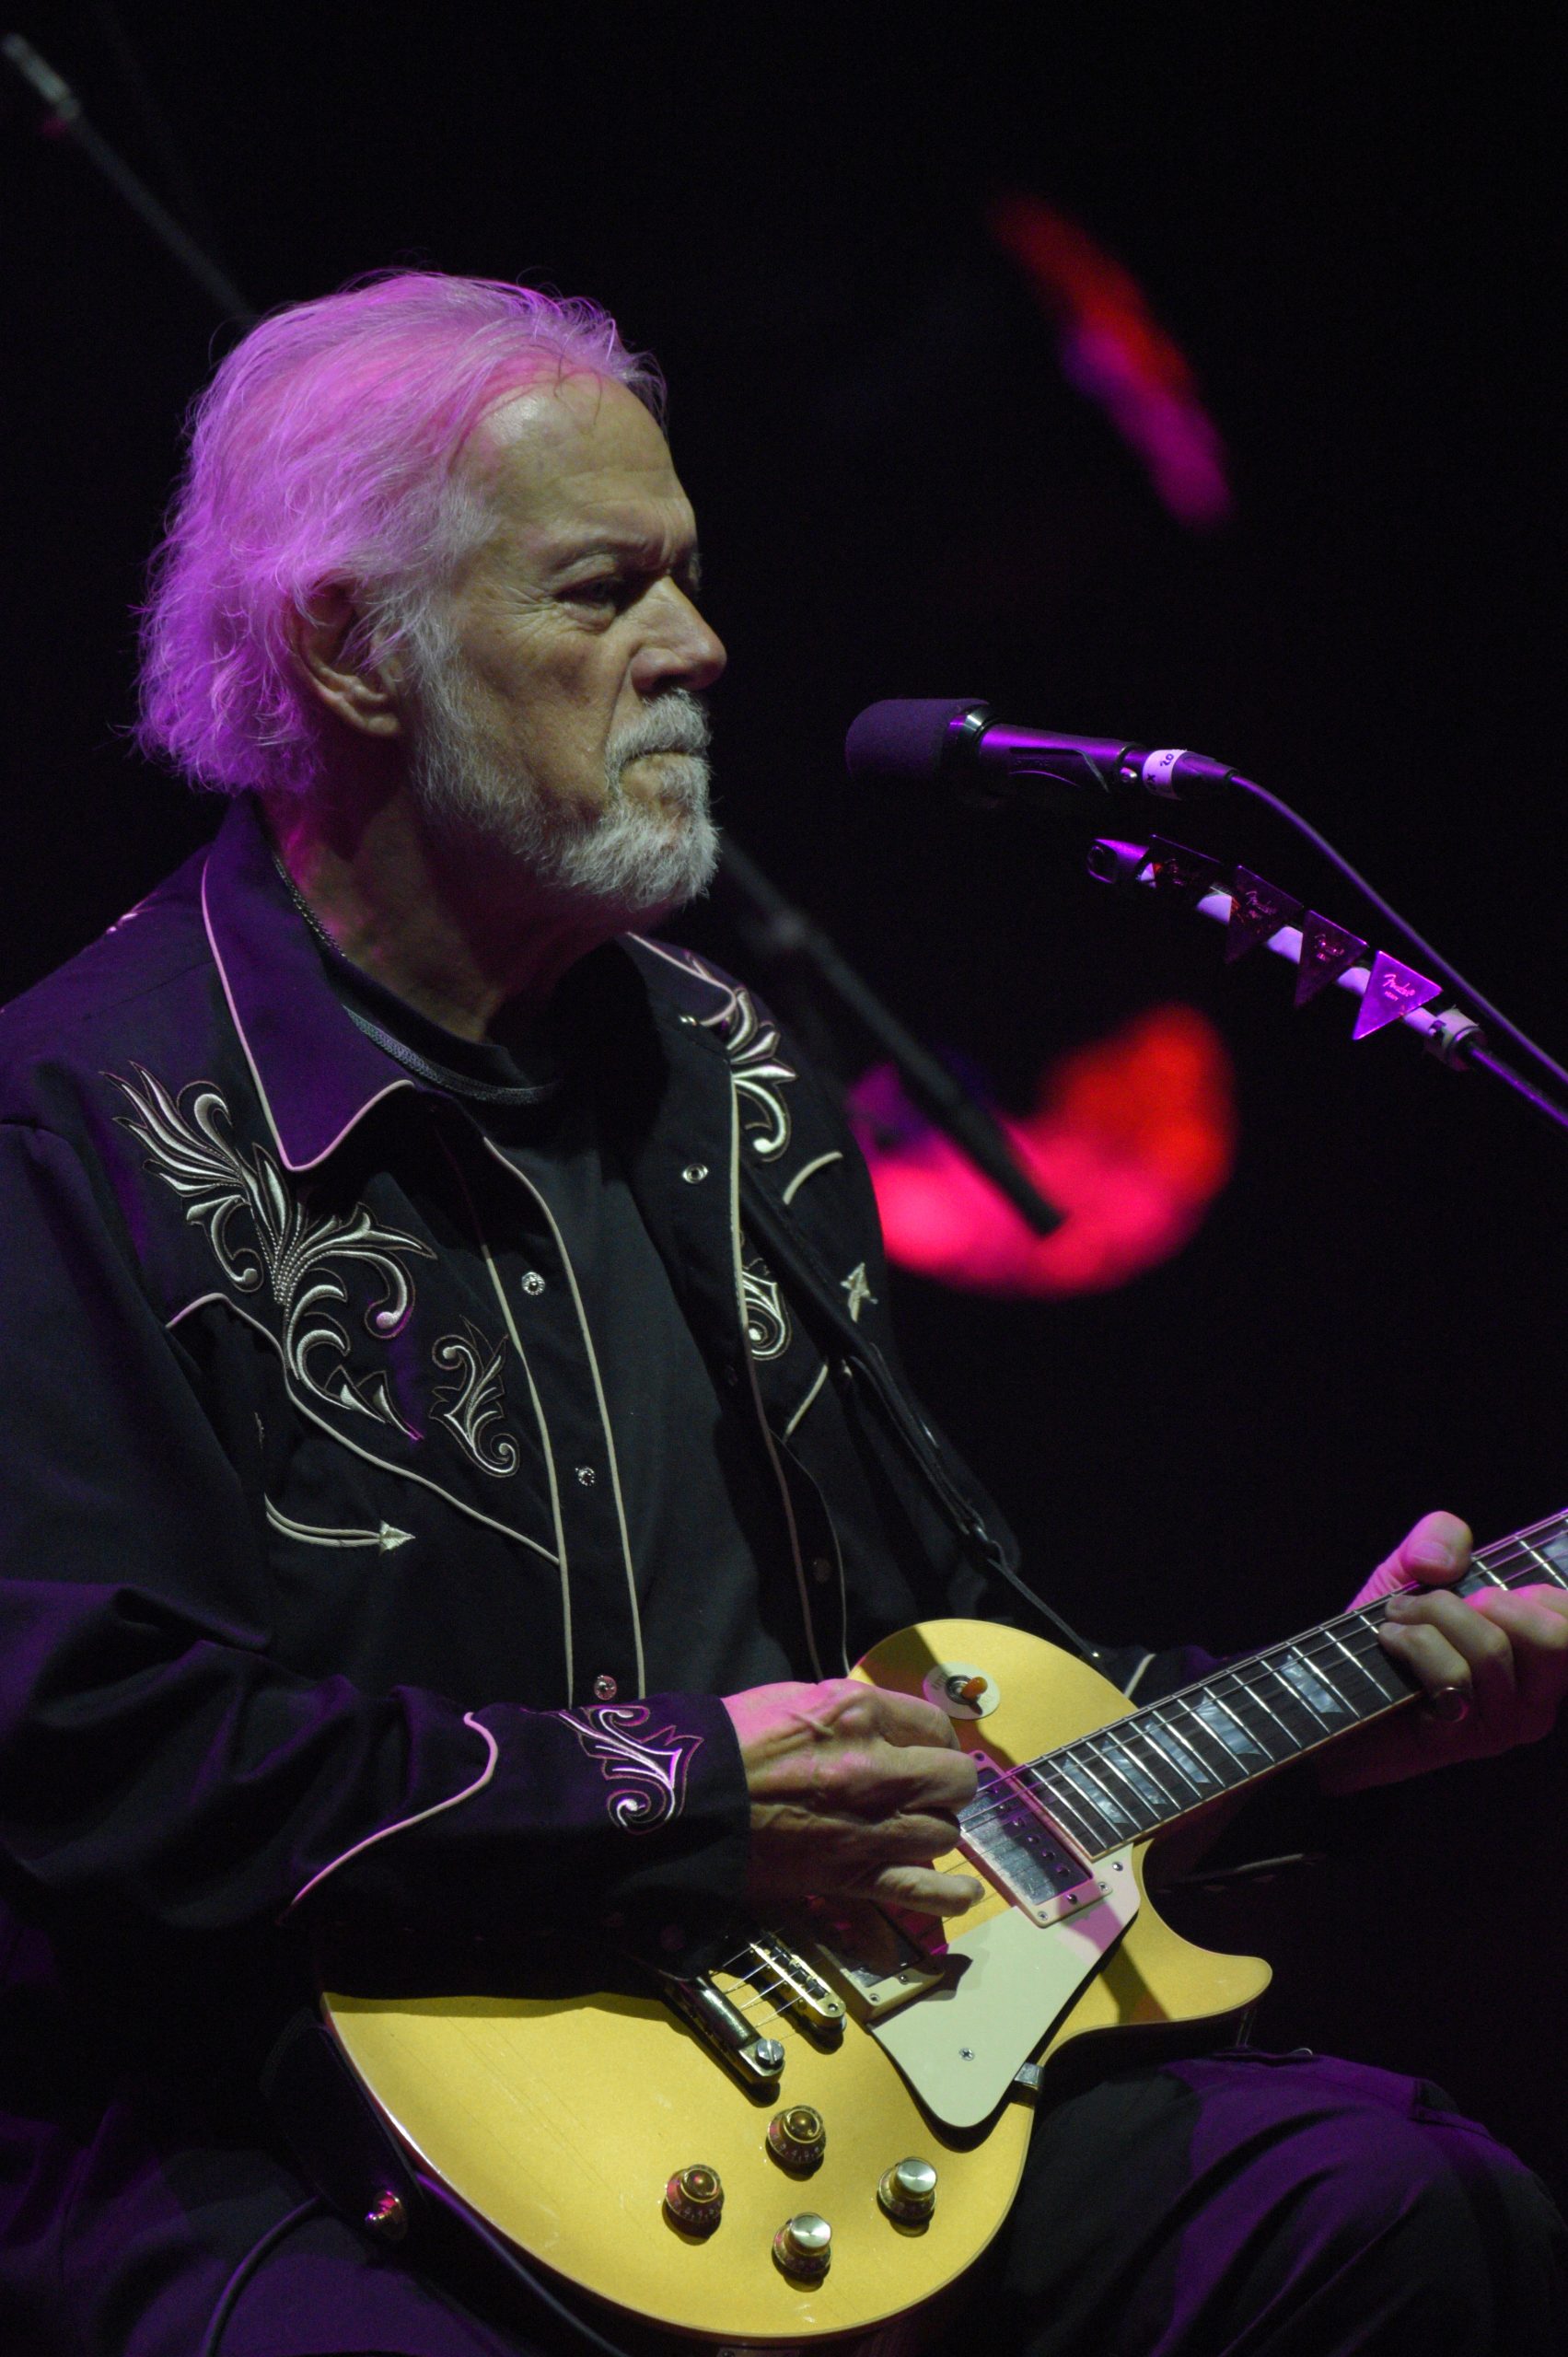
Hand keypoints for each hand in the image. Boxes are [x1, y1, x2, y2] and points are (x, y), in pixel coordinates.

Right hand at [722, 1678, 981, 1916]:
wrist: (689, 1796)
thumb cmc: (734, 1740)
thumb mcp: (799, 1697)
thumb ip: (853, 1711)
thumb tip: (887, 1727)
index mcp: (862, 1713)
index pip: (936, 1726)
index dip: (935, 1742)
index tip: (925, 1752)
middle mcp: (879, 1769)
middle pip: (954, 1782)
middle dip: (945, 1786)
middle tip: (925, 1789)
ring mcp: (871, 1827)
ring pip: (943, 1835)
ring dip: (933, 1832)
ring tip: (917, 1831)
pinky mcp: (852, 1875)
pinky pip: (920, 1892)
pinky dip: (947, 1897)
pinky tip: (964, 1893)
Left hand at [1320, 1510, 1567, 1790]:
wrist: (1340, 1692)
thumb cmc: (1392, 1632)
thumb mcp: (1414, 1569)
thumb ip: (1441, 1538)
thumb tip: (1446, 1561)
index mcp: (1543, 1660)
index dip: (1537, 1594)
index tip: (1484, 1594)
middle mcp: (1537, 1699)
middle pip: (1555, 1638)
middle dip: (1490, 1601)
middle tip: (1439, 1600)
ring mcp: (1504, 1725)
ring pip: (1493, 1648)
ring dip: (1432, 1614)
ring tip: (1398, 1616)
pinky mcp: (1464, 1740)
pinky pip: (1453, 1674)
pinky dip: (1413, 1642)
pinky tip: (1389, 1640)